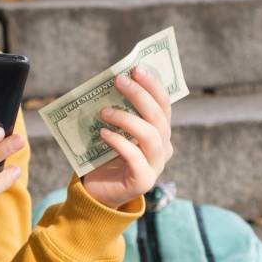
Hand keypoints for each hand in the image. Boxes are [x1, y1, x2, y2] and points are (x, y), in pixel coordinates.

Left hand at [82, 66, 173, 208]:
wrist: (98, 192)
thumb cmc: (105, 156)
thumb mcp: (113, 129)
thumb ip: (116, 109)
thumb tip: (107, 81)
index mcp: (159, 131)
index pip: (163, 104)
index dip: (152, 85)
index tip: (135, 69)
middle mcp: (163, 147)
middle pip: (158, 116)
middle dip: (139, 95)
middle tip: (119, 80)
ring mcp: (156, 165)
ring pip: (150, 136)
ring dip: (126, 119)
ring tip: (104, 112)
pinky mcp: (143, 181)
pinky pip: (135, 157)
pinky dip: (118, 142)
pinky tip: (103, 134)